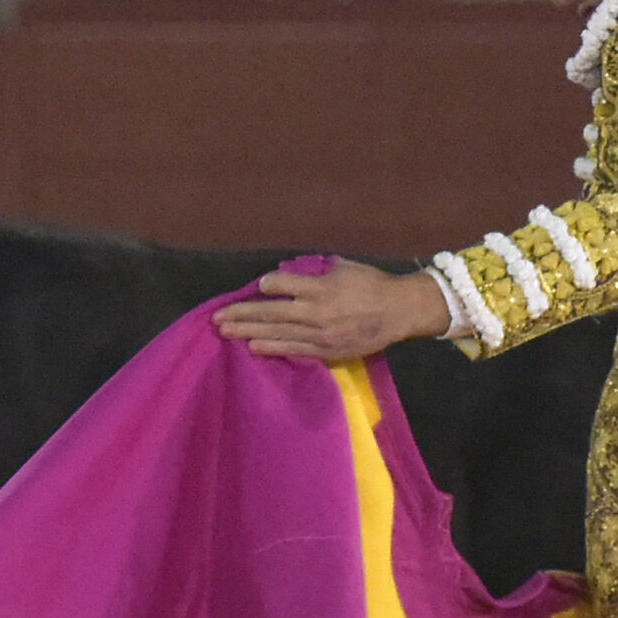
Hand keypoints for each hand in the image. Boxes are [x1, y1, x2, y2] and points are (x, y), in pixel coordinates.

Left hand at [212, 262, 450, 361]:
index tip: (257, 287)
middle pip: (272, 313)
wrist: (400, 311)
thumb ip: (316, 271)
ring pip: (278, 333)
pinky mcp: (327, 350)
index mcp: (321, 287)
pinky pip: (294, 350)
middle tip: (217, 318)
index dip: (267, 286)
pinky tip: (253, 347)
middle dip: (242, 315)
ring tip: (225, 332)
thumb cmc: (372, 284)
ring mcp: (321, 334)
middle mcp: (317, 312)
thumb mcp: (344, 267)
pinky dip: (272, 348)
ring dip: (249, 332)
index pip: (282, 286)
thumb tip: (291, 274)